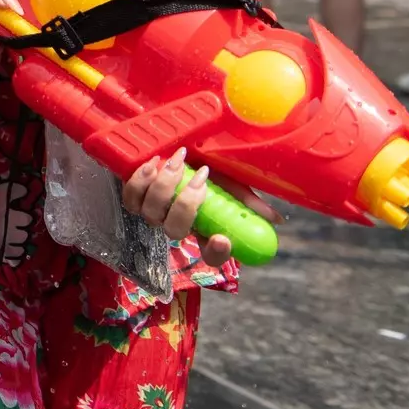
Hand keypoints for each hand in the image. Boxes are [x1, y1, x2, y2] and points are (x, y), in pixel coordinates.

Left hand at [121, 147, 277, 267]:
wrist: (177, 152)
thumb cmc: (208, 172)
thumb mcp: (231, 185)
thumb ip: (249, 202)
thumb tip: (277, 220)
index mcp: (203, 229)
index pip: (211, 255)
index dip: (216, 253)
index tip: (222, 238)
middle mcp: (175, 225)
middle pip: (175, 230)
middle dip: (186, 205)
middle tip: (201, 178)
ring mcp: (152, 213)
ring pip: (150, 213)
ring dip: (164, 188)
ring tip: (177, 163)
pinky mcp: (133, 197)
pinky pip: (131, 198)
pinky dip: (140, 182)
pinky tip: (153, 164)